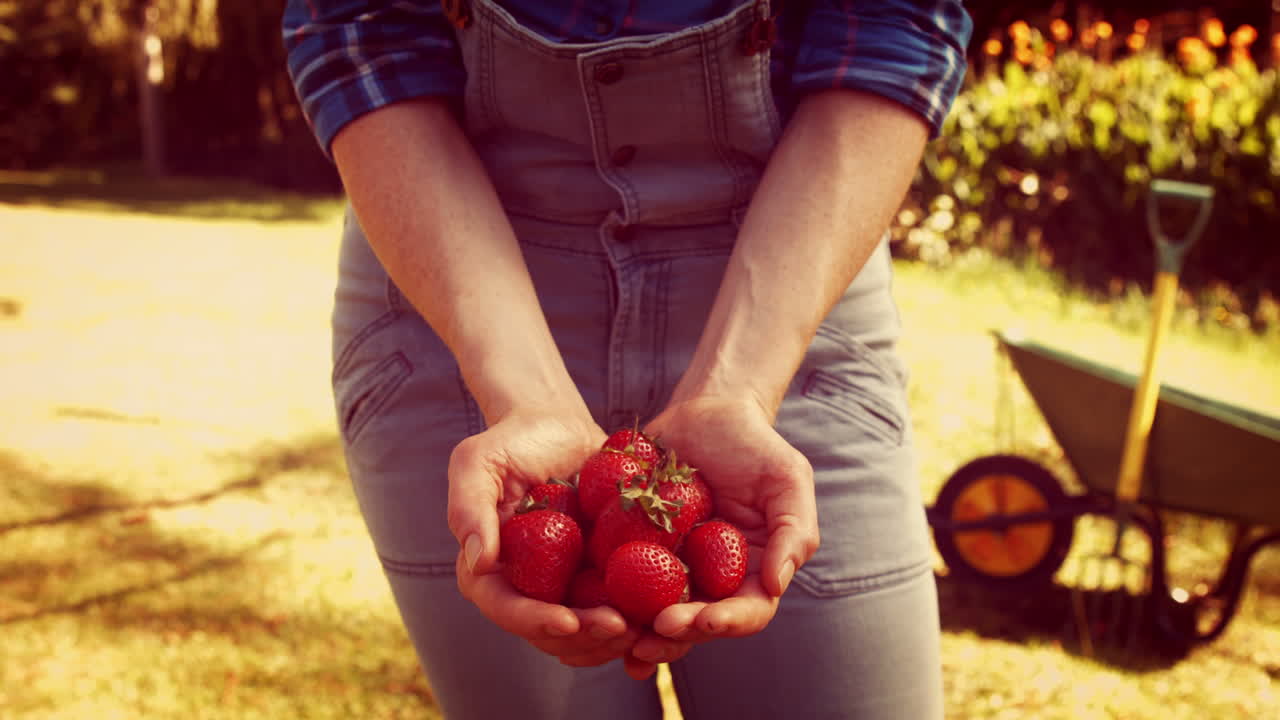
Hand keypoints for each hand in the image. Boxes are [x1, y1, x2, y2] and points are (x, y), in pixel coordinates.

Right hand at [448, 408, 637, 664]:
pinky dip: (635, 620)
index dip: (535, 622)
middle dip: (583, 639)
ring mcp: (563, 585)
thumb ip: (468, 507)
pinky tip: (660, 617)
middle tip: (620, 627)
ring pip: (583, 633)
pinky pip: (614, 609)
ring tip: (642, 629)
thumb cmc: (513, 441)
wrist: (560, 426)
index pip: (505, 608)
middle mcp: (525, 585)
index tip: (570, 621)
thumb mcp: (478, 461)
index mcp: (489, 569)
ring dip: (611, 641)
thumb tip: (479, 561)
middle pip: (548, 632)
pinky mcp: (596, 575)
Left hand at [624, 393, 818, 673]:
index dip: (726, 623)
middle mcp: (710, 580)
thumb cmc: (754, 445)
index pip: (746, 612)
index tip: (703, 619)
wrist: (705, 412)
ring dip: (636, 633)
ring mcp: (670, 568)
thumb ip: (792, 532)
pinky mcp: (633, 551)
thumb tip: (776, 585)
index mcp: (751, 573)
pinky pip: (618, 580)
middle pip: (695, 624)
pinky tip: (584, 611)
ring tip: (615, 637)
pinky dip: (603, 600)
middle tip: (649, 637)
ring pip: (653, 613)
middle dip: (673, 636)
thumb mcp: (787, 481)